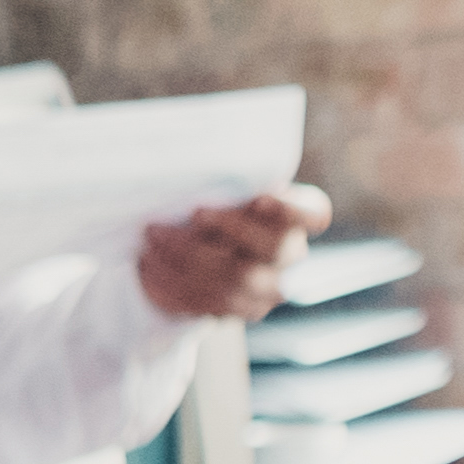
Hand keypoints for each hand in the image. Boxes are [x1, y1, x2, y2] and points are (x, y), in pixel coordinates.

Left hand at [140, 182, 329, 323]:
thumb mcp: (220, 181)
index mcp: (298, 214)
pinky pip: (212, 303)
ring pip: (237, 281)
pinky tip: (149, 264)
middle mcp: (291, 253)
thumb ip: (220, 174)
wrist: (196, 243)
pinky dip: (177, 283)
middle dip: (230, 229)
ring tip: (154, 237)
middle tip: (193, 213)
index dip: (292, 210)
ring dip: (190, 258)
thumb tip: (184, 153)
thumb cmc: (211, 197)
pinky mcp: (243, 310)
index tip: (261, 198)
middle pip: (272, 248)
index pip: (313, 214)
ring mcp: (271, 287)